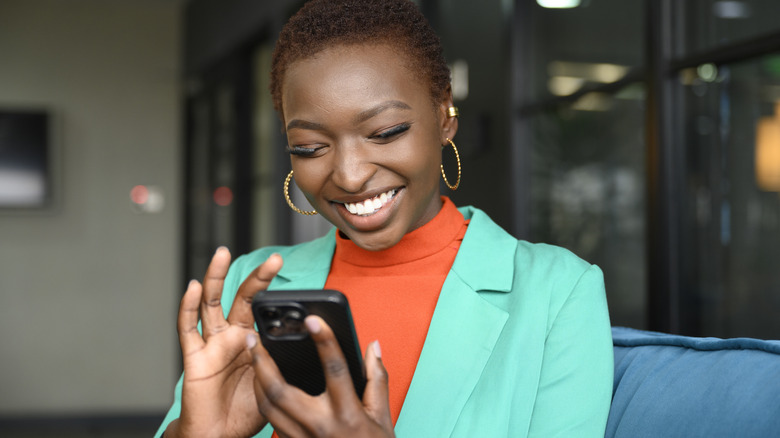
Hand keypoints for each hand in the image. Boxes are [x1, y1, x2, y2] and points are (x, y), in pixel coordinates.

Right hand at [167, 247, 282, 437]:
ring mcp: (212, 343)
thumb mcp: (273, 382)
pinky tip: (192, 288)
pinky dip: (188, 307)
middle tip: (275, 260)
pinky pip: (187, 329)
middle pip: (243, 298)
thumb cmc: (246, 411)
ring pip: (212, 303)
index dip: (277, 293)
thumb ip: (281, 361)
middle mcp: (231, 336)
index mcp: (252, 340)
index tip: (296, 279)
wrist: (220, 435)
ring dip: (217, 277)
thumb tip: (307, 345)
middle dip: (258, 278)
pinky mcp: (194, 357)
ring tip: (223, 253)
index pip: (265, 308)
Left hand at [246, 315, 394, 437]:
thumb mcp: (382, 415)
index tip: (313, 320)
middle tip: (254, 338)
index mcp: (347, 414)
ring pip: (268, 406)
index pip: (335, 370)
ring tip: (253, 355)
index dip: (324, 341)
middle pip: (281, 390)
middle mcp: (321, 426)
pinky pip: (270, 421)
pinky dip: (262, 398)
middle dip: (263, 362)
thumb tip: (373, 347)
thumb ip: (377, 378)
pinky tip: (261, 383)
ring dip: (257, 378)